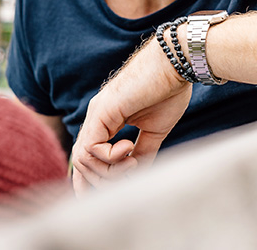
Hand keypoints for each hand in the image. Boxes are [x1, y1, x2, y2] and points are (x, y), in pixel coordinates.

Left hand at [71, 42, 191, 193]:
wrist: (176, 63)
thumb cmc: (168, 91)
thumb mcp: (155, 130)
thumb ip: (143, 151)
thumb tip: (137, 174)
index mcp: (106, 121)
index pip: (86, 157)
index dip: (91, 181)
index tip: (111, 193)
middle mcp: (96, 118)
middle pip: (80, 163)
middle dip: (101, 182)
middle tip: (131, 175)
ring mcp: (97, 114)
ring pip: (83, 159)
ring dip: (110, 171)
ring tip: (134, 162)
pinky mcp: (102, 111)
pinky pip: (92, 148)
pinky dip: (110, 157)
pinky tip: (130, 149)